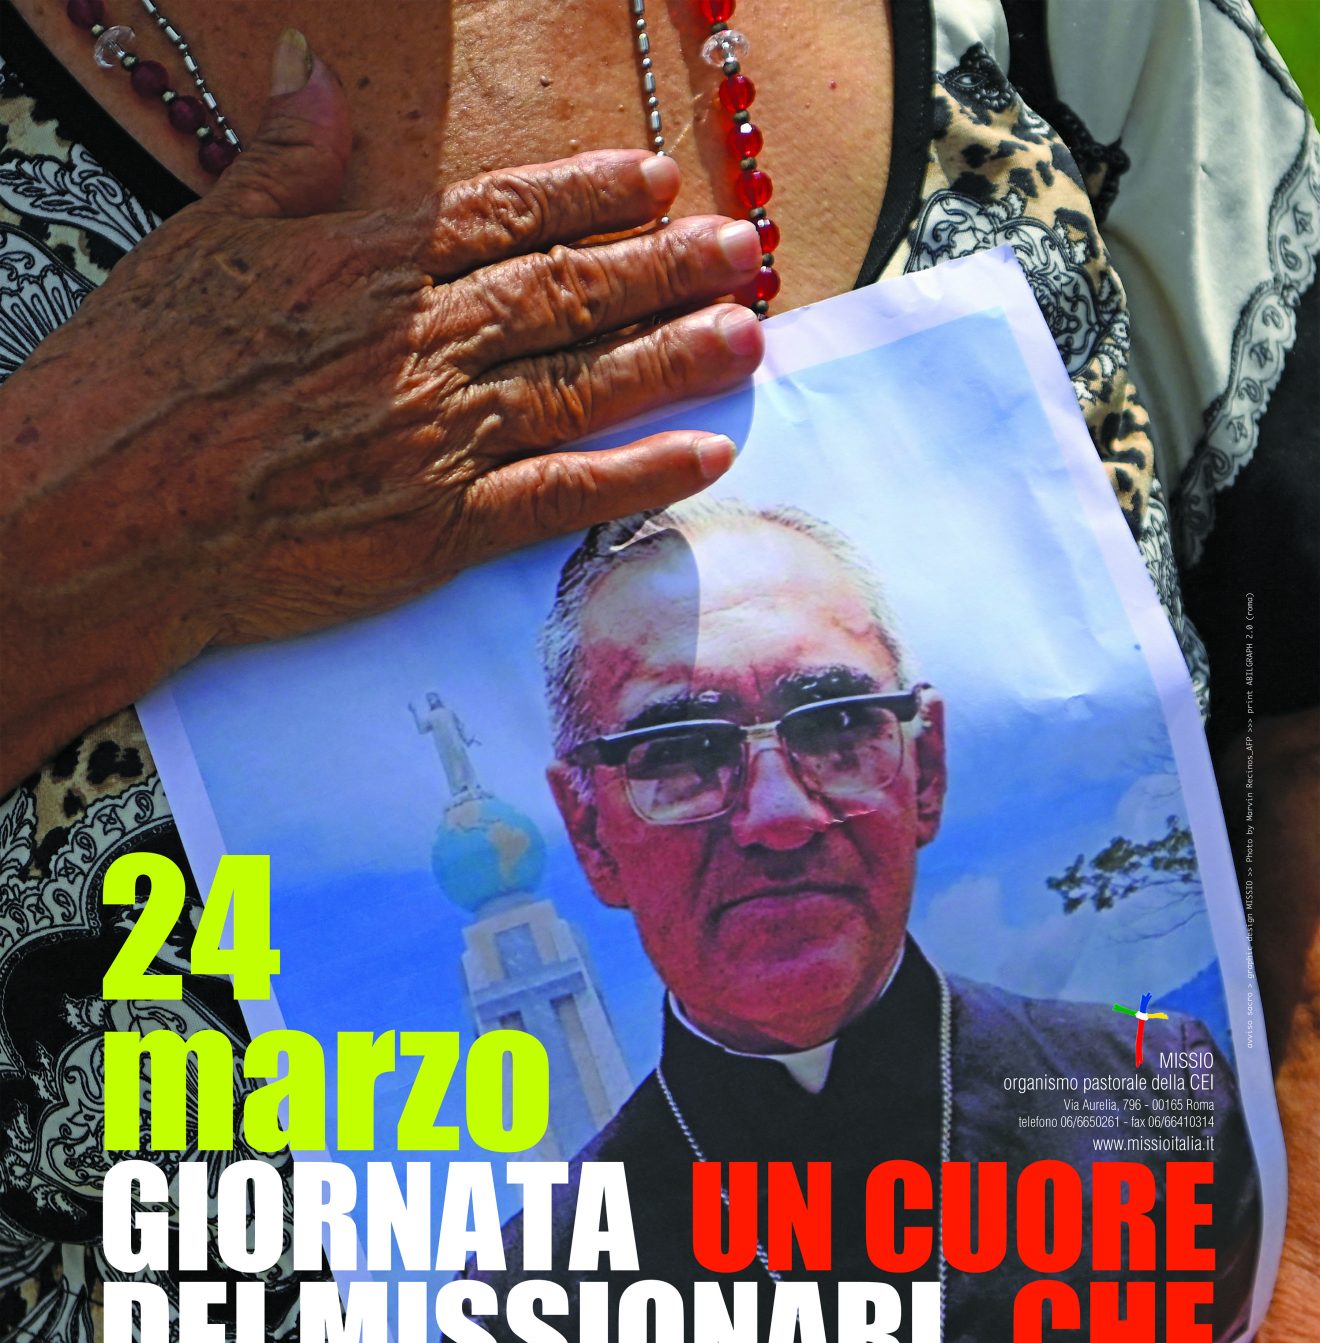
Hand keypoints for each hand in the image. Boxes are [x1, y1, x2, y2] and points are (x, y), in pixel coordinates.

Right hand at [1, 36, 763, 786]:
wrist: (109, 517)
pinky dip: (643, 474)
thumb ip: (282, 161)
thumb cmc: (139, 384)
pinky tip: (708, 452)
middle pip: (570, 292)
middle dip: (665, 267)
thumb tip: (311, 72)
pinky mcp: (442, 529)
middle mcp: (423, 343)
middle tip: (741, 250)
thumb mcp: (202, 240)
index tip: (653, 181)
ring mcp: (440, 438)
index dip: (589, 196)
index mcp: (368, 265)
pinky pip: (565, 496)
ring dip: (677, 356)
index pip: (505, 215)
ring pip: (587, 384)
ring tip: (748, 333)